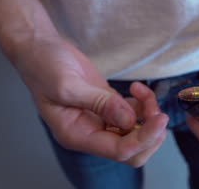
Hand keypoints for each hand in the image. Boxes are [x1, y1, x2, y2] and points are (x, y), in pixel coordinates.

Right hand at [14, 36, 168, 166]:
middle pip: (131, 150)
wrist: (40, 49)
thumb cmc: (44, 67)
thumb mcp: (68, 85)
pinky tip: (136, 88)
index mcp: (77, 135)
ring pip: (135, 131)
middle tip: (156, 111)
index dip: (142, 138)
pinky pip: (134, 114)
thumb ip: (100, 103)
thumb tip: (129, 121)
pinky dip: (143, 104)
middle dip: (149, 133)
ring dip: (148, 114)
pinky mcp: (108, 105)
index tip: (159, 119)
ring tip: (142, 91)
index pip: (118, 150)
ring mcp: (101, 119)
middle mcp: (90, 132)